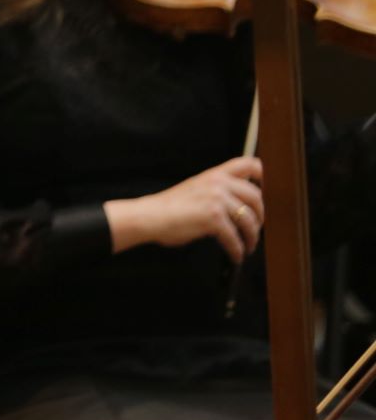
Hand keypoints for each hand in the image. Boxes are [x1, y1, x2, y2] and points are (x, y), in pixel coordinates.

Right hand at [110, 157, 264, 259]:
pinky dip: (238, 249)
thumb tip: (241, 205)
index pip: (250, 164)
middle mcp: (218, 183)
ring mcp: (217, 200)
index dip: (266, 176)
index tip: (269, 191)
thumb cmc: (170, 207)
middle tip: (257, 228)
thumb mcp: (196, 188)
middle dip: (261, 217)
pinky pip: (235, 237)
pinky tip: (236, 255)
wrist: (150, 216)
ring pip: (249, 220)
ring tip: (249, 246)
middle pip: (256, 197)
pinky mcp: (213, 218)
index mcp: (215, 174)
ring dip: (252, 237)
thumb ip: (218, 190)